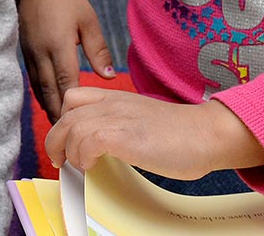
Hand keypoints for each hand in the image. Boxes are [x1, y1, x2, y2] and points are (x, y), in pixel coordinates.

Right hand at [17, 0, 116, 118]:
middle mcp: (41, 52)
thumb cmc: (67, 0)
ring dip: (47, 106)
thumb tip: (107, 77)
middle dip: (57, 113)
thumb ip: (98, 50)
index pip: (65, 81)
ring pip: (38, 87)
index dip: (71, 104)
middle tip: (68, 135)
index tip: (79, 124)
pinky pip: (32, 78)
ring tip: (58, 127)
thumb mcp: (88, 20)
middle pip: (49, 90)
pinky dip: (40, 93)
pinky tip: (48, 103)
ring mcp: (30, 52)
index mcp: (58, 44)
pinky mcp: (25, 51)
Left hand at [45, 88, 263, 179]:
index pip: (73, 97)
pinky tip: (92, 166)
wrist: (207, 134)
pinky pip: (88, 140)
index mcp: (116, 98)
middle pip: (66, 114)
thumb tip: (99, 148)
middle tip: (59, 161)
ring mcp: (118, 117)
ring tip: (79, 167)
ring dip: (68, 151)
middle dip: (55, 140)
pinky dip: (83, 156)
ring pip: (72, 127)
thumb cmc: (181, 135)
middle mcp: (113, 103)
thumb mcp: (141, 121)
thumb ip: (119, 126)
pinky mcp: (125, 135)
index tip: (65, 142)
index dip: (63, 120)